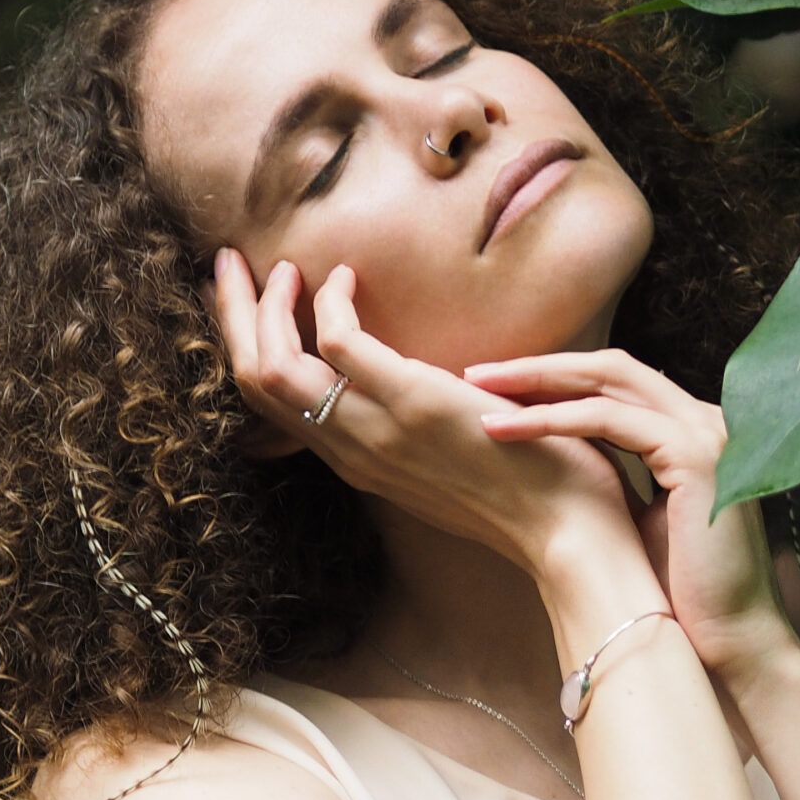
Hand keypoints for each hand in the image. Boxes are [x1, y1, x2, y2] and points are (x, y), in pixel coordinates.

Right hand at [208, 248, 637, 573]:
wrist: (570, 535)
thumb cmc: (528, 494)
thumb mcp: (445, 465)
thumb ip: (409, 433)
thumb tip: (400, 388)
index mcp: (356, 461)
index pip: (269, 405)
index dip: (246, 346)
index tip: (249, 297)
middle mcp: (349, 450)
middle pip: (254, 381)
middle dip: (232, 316)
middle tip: (229, 265)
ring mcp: (374, 430)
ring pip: (274, 366)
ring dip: (265, 307)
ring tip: (283, 269)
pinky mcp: (410, 403)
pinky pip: (339, 342)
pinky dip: (331, 302)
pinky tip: (348, 278)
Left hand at [462, 346, 799, 680]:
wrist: (727, 640)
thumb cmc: (676, 591)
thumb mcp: (631, 515)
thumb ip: (608, 474)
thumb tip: (551, 457)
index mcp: (689, 430)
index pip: (615, 382)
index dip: (555, 377)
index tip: (496, 388)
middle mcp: (702, 420)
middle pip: (609, 368)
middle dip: (538, 366)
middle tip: (475, 372)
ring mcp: (704, 433)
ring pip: (607, 381)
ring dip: (536, 383)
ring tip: (478, 390)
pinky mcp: (695, 456)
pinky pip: (609, 420)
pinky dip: (554, 419)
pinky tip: (508, 429)